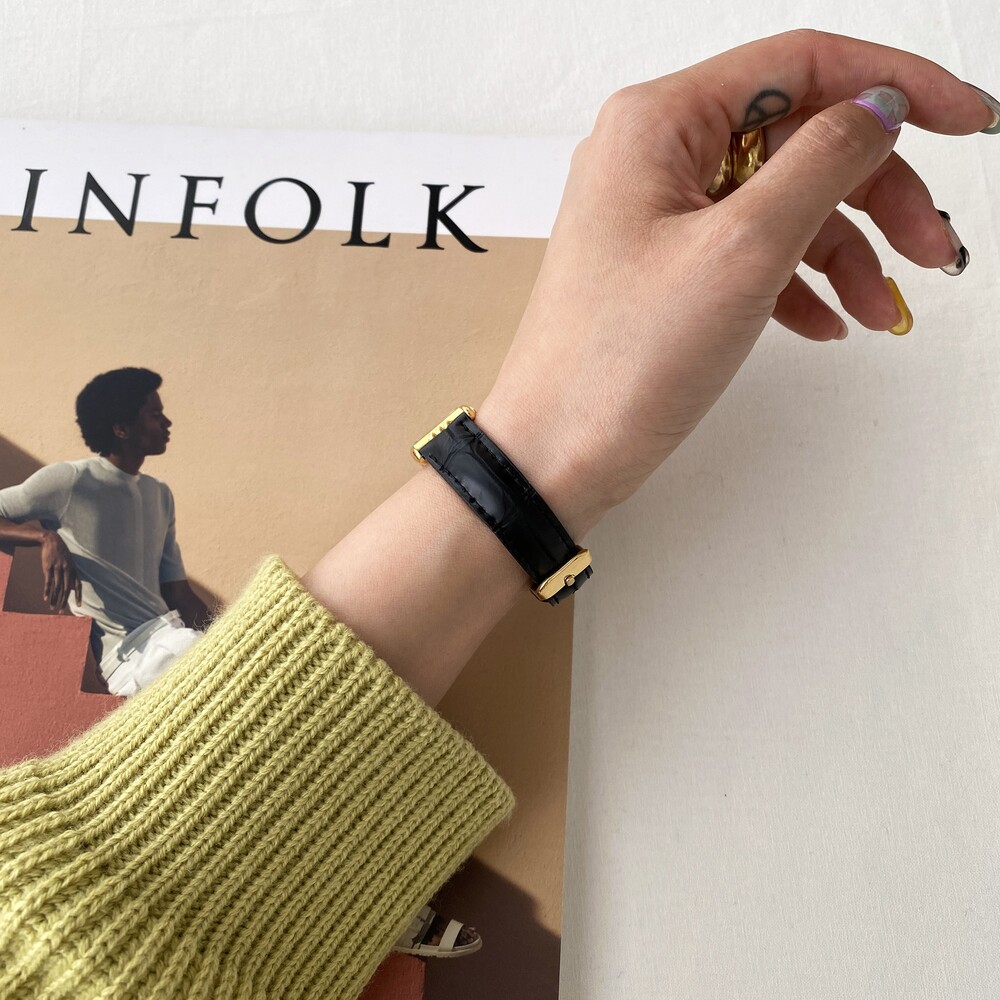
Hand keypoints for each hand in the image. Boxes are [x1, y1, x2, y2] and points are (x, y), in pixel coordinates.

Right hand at [40, 531, 81, 612]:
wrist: (52, 540)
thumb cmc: (61, 553)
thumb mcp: (70, 562)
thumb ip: (72, 574)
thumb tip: (73, 587)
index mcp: (74, 570)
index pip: (78, 586)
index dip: (78, 596)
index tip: (79, 606)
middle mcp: (67, 570)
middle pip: (67, 589)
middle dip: (64, 601)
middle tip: (61, 612)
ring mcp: (57, 568)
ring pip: (57, 587)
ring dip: (54, 599)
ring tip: (52, 608)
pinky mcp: (48, 567)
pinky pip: (48, 582)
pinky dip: (46, 591)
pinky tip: (45, 598)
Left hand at [478, 30, 995, 525]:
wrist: (555, 455)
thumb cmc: (622, 360)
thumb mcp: (742, 249)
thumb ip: (822, 162)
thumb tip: (876, 108)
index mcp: (659, 122)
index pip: (801, 63)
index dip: (894, 84)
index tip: (969, 121)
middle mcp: (653, 157)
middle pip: (799, 138)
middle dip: (876, 192)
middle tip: (933, 252)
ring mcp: (656, 217)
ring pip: (782, 203)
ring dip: (845, 250)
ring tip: (881, 312)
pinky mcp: (663, 270)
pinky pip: (750, 253)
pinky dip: (798, 282)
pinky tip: (828, 323)